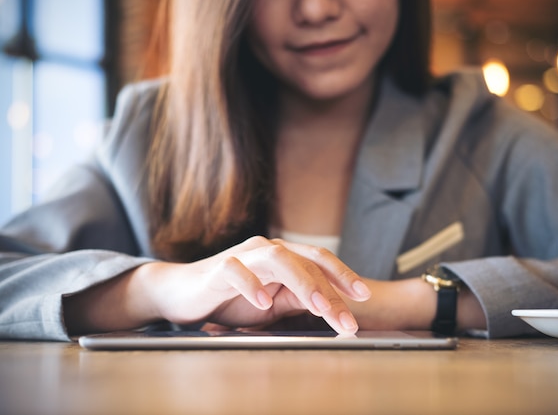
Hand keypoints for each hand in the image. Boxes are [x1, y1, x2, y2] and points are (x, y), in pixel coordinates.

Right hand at [142, 236, 371, 333]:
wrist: (181, 293)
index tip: (364, 298)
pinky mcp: (218, 268)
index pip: (319, 262)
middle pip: (306, 260)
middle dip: (331, 289)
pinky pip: (237, 270)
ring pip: (279, 259)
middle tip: (348, 318)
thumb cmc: (229, 298)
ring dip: (302, 283)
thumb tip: (331, 305)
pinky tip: (264, 303)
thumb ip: (297, 298)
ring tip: (319, 307)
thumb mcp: (271, 302)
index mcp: (283, 257)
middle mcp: (267, 250)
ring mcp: (243, 256)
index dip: (343, 277)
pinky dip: (252, 285)